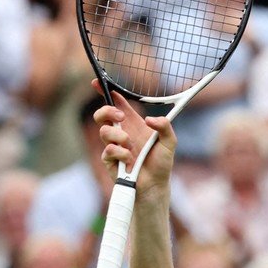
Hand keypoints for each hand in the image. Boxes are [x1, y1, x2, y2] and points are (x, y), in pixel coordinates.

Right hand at [93, 84, 176, 200]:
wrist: (155, 185)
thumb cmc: (161, 163)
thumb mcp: (170, 142)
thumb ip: (165, 126)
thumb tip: (150, 119)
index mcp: (132, 123)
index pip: (116, 102)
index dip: (105, 91)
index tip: (97, 82)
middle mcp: (121, 132)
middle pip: (101, 113)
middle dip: (107, 111)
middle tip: (121, 117)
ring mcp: (113, 146)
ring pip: (103, 131)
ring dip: (119, 136)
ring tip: (130, 146)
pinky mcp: (109, 160)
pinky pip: (108, 150)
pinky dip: (121, 154)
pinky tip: (130, 160)